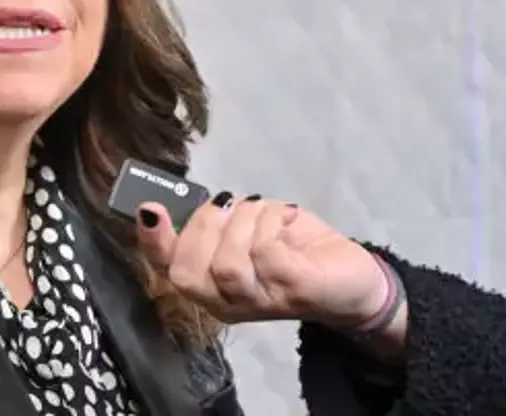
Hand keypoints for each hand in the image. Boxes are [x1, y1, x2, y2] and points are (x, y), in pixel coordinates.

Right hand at [136, 194, 389, 328]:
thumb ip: (216, 223)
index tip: (150, 209)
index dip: (153, 242)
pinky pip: (266, 251)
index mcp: (211, 287)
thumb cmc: (293, 250)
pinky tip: (289, 219)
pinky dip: (275, 220)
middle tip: (229, 204)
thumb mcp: (247, 231)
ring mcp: (261, 301)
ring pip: (228, 263)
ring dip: (246, 221)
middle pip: (190, 273)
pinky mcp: (293, 291)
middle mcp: (229, 303)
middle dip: (204, 226)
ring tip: (266, 213)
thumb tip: (186, 201)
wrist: (354, 279)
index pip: (169, 271)